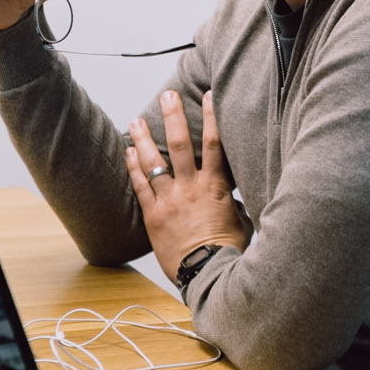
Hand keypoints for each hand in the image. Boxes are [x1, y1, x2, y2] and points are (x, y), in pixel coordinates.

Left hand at [126, 90, 247, 275]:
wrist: (208, 273)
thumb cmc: (228, 251)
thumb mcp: (241, 222)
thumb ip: (233, 204)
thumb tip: (232, 199)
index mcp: (216, 186)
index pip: (214, 144)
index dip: (211, 117)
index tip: (208, 96)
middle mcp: (191, 187)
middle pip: (179, 144)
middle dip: (174, 117)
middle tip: (168, 95)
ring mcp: (170, 200)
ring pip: (153, 162)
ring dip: (143, 138)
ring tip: (136, 120)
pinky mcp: (154, 216)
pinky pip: (140, 186)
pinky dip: (133, 167)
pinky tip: (127, 152)